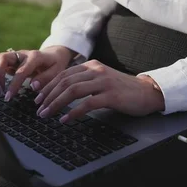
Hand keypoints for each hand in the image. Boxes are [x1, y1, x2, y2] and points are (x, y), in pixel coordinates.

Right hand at [0, 45, 75, 99]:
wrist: (54, 54)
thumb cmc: (55, 64)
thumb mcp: (57, 71)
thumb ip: (46, 79)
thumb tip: (33, 86)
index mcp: (35, 57)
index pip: (21, 70)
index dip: (13, 84)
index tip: (8, 96)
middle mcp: (22, 54)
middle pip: (3, 58)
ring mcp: (15, 55)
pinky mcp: (10, 59)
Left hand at [34, 60, 164, 122]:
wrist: (148, 92)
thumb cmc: (123, 90)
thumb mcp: (101, 80)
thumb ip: (85, 82)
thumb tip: (62, 92)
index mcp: (91, 66)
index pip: (63, 74)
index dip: (48, 86)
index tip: (38, 97)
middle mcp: (96, 71)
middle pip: (64, 81)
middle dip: (48, 96)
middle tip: (39, 108)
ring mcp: (104, 82)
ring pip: (72, 91)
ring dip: (56, 103)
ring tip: (47, 114)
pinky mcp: (111, 95)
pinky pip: (87, 104)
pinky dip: (73, 113)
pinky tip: (65, 120)